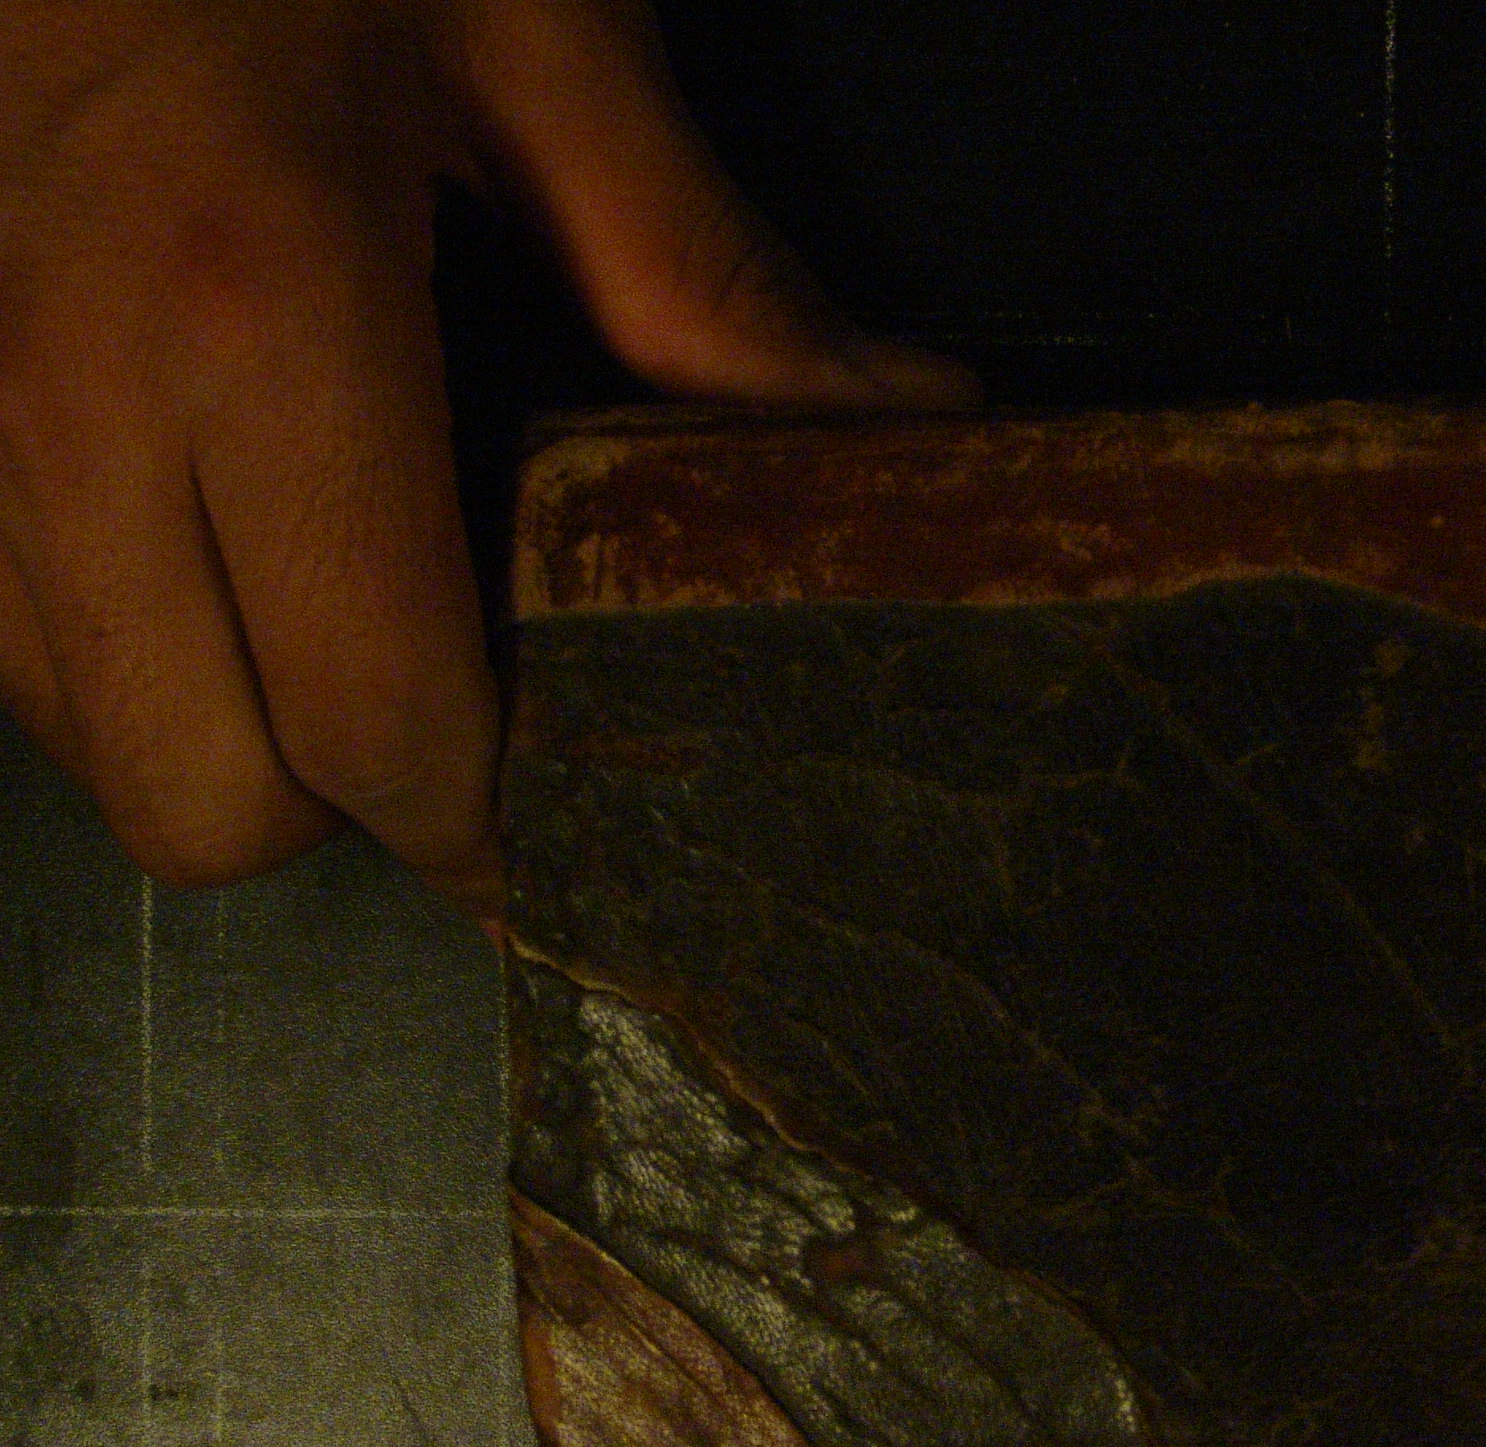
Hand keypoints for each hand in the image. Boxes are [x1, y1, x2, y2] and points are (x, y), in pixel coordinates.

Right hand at [0, 0, 976, 917]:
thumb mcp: (539, 35)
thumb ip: (701, 273)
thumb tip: (891, 424)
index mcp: (253, 311)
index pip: (372, 721)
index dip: (490, 819)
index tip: (580, 810)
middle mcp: (57, 400)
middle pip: (204, 808)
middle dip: (351, 804)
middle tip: (461, 711)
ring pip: (86, 749)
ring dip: (228, 732)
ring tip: (338, 618)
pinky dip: (114, 650)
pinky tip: (208, 545)